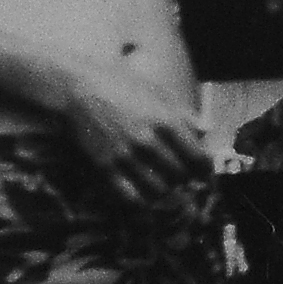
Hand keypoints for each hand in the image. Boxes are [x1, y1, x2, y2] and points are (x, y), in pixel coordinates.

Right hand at [56, 65, 208, 201]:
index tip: (201, 170)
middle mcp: (149, 142)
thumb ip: (184, 113)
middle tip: (179, 174)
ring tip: (160, 181)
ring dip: (163, 188)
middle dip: (183, 177)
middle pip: (180, 176)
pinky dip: (141, 200)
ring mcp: (126, 157)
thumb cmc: (119, 84)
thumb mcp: (157, 91)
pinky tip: (142, 191)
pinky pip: (131, 197)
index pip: (198, 159)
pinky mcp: (106, 168)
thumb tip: (206, 130)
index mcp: (166, 121)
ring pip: (159, 190)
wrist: (76, 87)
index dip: (204, 169)